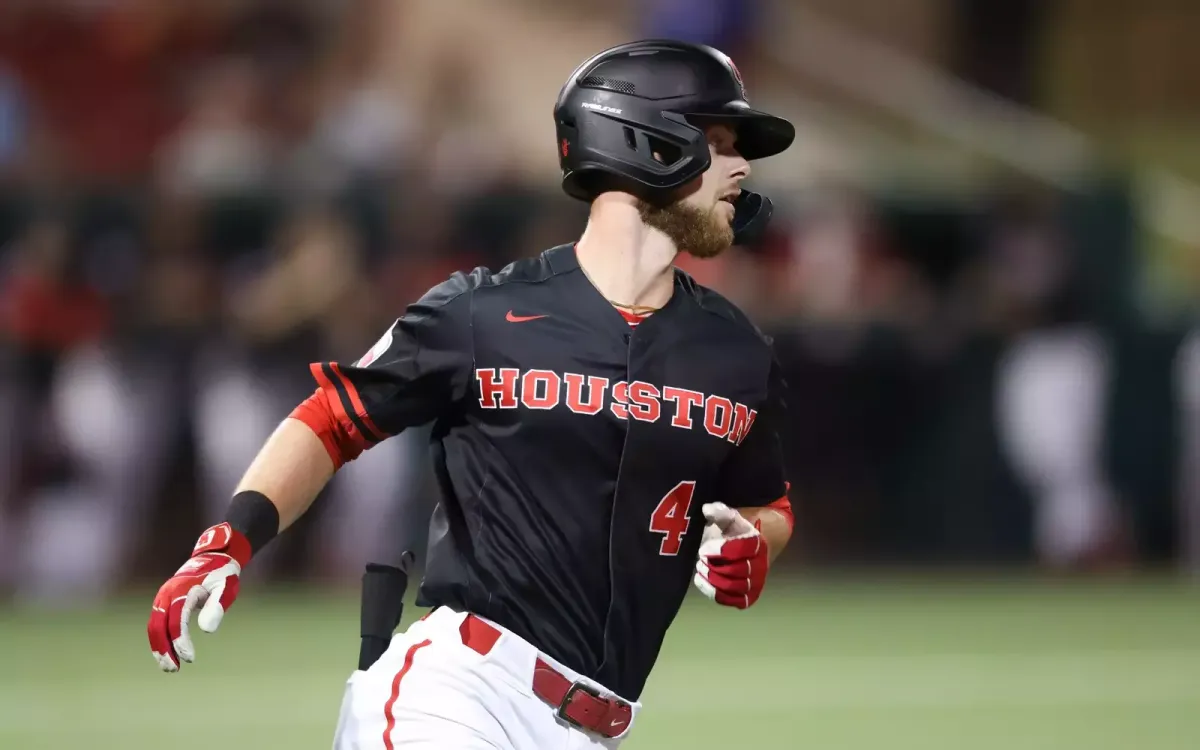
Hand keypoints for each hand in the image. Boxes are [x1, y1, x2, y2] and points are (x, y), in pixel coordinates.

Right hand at [147, 523, 250, 671]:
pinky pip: (157, 623)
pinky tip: (167, 653)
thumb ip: (216, 607)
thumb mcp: (226, 588)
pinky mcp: (163, 602)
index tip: (189, 657)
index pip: (177, 620)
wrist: (213, 557)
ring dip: (159, 647)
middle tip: (173, 669)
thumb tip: (206, 631)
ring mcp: (163, 597)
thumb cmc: (222, 574)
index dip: (180, 640)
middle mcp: (167, 594)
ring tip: (169, 667)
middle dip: (164, 648)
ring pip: (154, 626)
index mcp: (182, 590)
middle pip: (158, 625)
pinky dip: (159, 639)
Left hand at [692, 503, 768, 608]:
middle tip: (701, 557)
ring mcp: (754, 583)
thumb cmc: (739, 531)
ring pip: (731, 587)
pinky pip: (731, 600)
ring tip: (701, 567)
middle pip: (734, 571)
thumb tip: (707, 509)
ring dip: (712, 579)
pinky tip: (702, 580)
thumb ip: (720, 512)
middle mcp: (760, 565)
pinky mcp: (747, 596)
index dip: (719, 550)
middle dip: (713, 565)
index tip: (704, 548)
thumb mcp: (731, 518)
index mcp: (757, 543)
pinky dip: (714, 593)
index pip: (739, 550)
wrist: (758, 545)